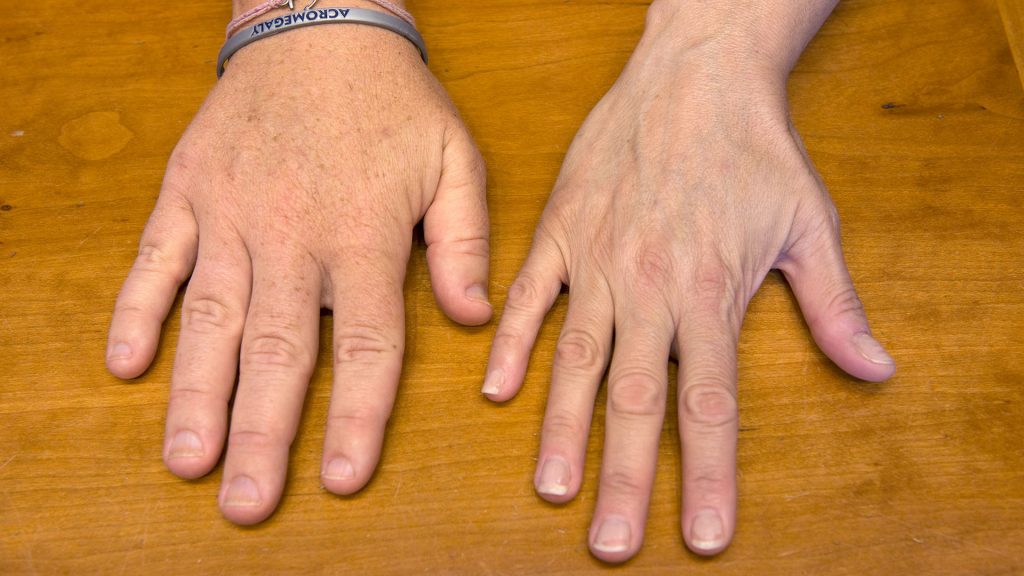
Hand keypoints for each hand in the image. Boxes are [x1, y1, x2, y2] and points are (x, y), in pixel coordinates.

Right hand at [106, 23, 490, 523]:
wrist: (318, 24)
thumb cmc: (394, 102)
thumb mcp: (455, 161)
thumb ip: (465, 242)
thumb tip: (472, 319)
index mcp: (365, 233)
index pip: (366, 342)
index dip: (357, 415)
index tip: (341, 478)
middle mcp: (293, 232)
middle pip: (278, 348)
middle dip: (263, 432)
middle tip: (247, 503)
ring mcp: (232, 212)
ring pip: (209, 316)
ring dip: (195, 392)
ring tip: (186, 459)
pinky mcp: (188, 191)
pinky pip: (155, 259)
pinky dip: (137, 310)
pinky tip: (127, 364)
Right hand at [483, 4, 894, 561]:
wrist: (694, 73)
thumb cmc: (753, 148)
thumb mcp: (811, 224)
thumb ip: (836, 307)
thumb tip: (876, 371)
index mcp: (711, 290)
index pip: (708, 404)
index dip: (706, 477)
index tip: (700, 535)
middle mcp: (649, 285)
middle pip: (632, 400)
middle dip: (624, 478)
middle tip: (611, 543)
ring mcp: (597, 259)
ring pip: (574, 359)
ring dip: (561, 429)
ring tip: (553, 488)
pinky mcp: (560, 231)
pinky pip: (531, 297)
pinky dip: (513, 345)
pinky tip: (499, 393)